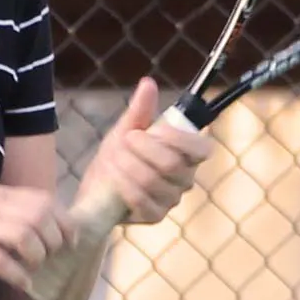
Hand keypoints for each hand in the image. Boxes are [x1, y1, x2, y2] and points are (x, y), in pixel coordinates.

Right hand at [0, 182, 75, 292]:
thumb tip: (35, 222)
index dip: (64, 221)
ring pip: (23, 236)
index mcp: (0, 193)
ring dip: (37, 256)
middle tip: (54, 257)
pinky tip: (22, 283)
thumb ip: (6, 205)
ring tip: (36, 268)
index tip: (71, 240)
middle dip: (54, 240)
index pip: (45, 201)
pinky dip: (16, 273)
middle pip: (40, 218)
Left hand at [78, 77, 213, 224]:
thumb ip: (141, 109)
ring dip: (127, 166)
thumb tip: (148, 83)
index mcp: (187, 154)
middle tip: (124, 140)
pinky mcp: (154, 216)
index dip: (180, 139)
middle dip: (143, 149)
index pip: (202, 148)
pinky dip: (124, 186)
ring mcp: (170, 199)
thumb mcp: (127, 128)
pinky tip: (113, 177)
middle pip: (172, 165)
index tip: (154, 129)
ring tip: (112, 157)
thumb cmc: (120, 154)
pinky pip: (143, 202)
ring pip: (153, 182)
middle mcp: (185, 178)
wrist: (98, 186)